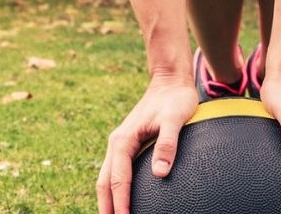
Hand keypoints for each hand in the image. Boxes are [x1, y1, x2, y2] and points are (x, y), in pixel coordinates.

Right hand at [97, 76, 198, 213]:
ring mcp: (121, 144)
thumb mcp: (175, 119)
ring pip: (107, 178)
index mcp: (123, 140)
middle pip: (105, 183)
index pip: (118, 181)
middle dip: (107, 208)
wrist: (170, 80)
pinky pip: (117, 172)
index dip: (120, 205)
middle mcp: (117, 143)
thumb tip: (160, 172)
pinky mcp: (129, 144)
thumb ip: (167, 144)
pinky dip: (115, 189)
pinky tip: (125, 200)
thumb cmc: (175, 99)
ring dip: (108, 200)